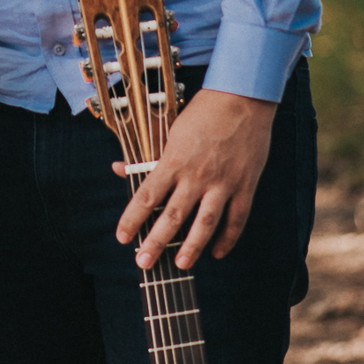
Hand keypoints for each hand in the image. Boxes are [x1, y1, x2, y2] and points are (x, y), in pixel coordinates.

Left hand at [115, 87, 276, 269]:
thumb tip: (118, 169)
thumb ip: (148, 156)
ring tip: (181, 265)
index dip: (132, 219)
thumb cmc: (203, 112)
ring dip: (192, 247)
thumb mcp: (170, 130)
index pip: (146, 196)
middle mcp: (197, 175)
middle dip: (155, 242)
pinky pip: (236, 219)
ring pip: (205, 224)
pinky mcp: (245, 186)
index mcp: (174, 159)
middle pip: (172, 216)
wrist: (242, 98)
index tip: (122, 237)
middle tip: (143, 263)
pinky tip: (217, 252)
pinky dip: (227, 239)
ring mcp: (223, 182)